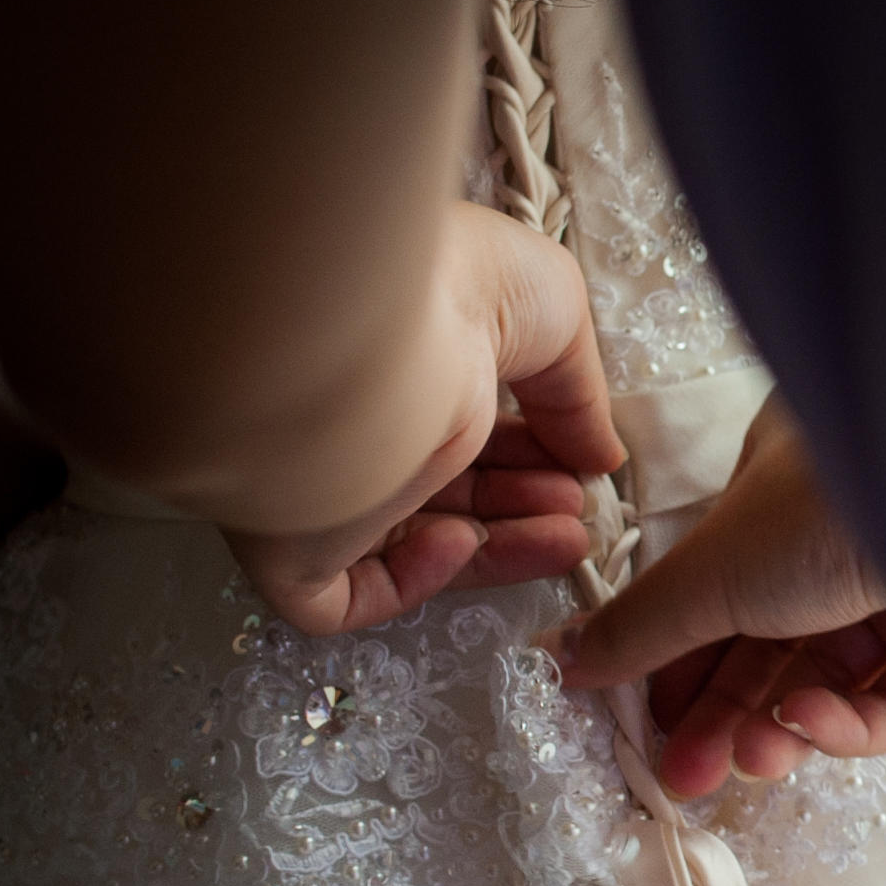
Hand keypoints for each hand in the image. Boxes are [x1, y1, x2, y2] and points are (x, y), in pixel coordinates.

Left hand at [223, 204, 623, 633]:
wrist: (362, 317)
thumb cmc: (456, 288)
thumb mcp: (553, 314)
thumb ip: (578, 397)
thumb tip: (603, 460)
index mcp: (401, 360)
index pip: (460, 427)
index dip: (528, 454)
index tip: (582, 468)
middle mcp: (354, 422)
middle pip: (442, 490)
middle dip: (522, 504)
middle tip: (578, 509)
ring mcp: (315, 486)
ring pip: (405, 548)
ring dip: (495, 547)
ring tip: (565, 536)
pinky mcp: (282, 547)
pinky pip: (336, 597)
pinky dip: (409, 583)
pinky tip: (459, 537)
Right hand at [561, 395, 885, 797]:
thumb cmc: (823, 510)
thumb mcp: (709, 570)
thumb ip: (638, 627)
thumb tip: (560, 663)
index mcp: (779, 496)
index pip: (717, 596)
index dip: (676, 664)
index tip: (642, 722)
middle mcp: (841, 539)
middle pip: (768, 648)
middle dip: (722, 717)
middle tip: (685, 775)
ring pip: (830, 682)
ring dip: (781, 727)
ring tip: (754, 758)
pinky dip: (851, 724)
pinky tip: (813, 723)